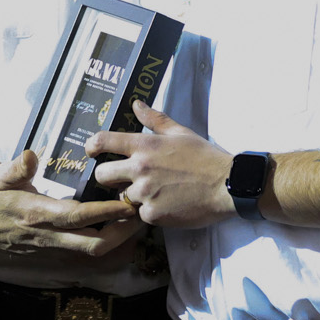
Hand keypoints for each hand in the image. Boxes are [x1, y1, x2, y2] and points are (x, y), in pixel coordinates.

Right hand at [0, 151, 142, 256]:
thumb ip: (17, 167)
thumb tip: (33, 155)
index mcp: (37, 213)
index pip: (78, 217)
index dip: (105, 212)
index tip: (128, 204)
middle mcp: (48, 234)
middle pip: (92, 243)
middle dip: (120, 233)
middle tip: (140, 214)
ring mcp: (49, 245)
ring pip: (89, 249)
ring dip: (113, 237)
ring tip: (132, 219)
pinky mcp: (49, 249)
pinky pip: (80, 248)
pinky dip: (99, 238)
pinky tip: (111, 225)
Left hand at [88, 101, 236, 225]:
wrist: (227, 186)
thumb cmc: (205, 157)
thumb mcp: (180, 133)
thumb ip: (154, 119)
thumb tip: (136, 104)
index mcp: (145, 145)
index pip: (103, 141)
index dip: (91, 146)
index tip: (91, 151)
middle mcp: (140, 168)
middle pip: (102, 175)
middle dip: (109, 177)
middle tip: (124, 178)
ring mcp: (145, 193)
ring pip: (121, 197)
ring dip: (133, 196)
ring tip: (155, 192)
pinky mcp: (152, 215)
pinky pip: (139, 214)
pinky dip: (149, 212)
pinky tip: (166, 205)